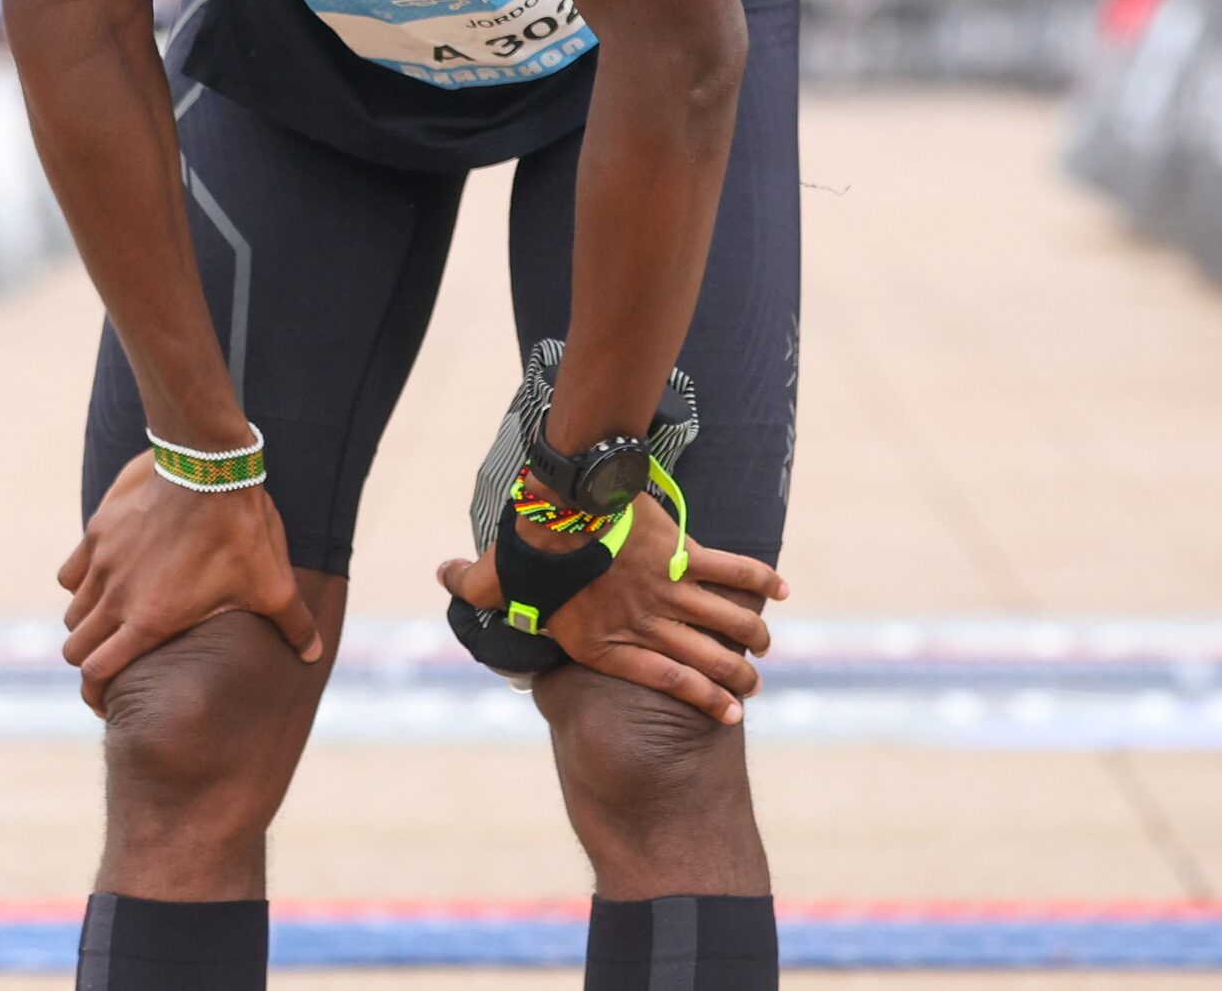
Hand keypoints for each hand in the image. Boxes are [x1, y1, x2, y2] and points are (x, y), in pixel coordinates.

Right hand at [58, 451, 322, 713]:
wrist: (208, 465)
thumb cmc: (240, 531)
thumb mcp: (273, 584)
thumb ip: (292, 625)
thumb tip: (313, 655)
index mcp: (150, 621)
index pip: (97, 673)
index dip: (97, 693)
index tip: (106, 698)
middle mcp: (116, 596)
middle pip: (74, 647)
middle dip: (87, 660)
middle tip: (107, 662)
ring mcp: (101, 563)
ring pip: (73, 611)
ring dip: (87, 623)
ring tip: (111, 622)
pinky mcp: (97, 532)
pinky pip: (71, 573)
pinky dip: (82, 583)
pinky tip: (106, 579)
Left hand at [437, 496, 787, 726]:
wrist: (565, 507)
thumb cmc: (530, 546)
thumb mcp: (495, 577)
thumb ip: (469, 585)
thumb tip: (440, 575)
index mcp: (604, 640)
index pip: (662, 677)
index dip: (698, 697)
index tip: (727, 714)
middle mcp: (642, 622)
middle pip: (700, 657)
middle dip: (733, 678)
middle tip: (753, 690)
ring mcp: (665, 588)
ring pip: (720, 620)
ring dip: (748, 636)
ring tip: (765, 650)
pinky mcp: (680, 552)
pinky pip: (728, 570)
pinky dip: (757, 580)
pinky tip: (781, 592)